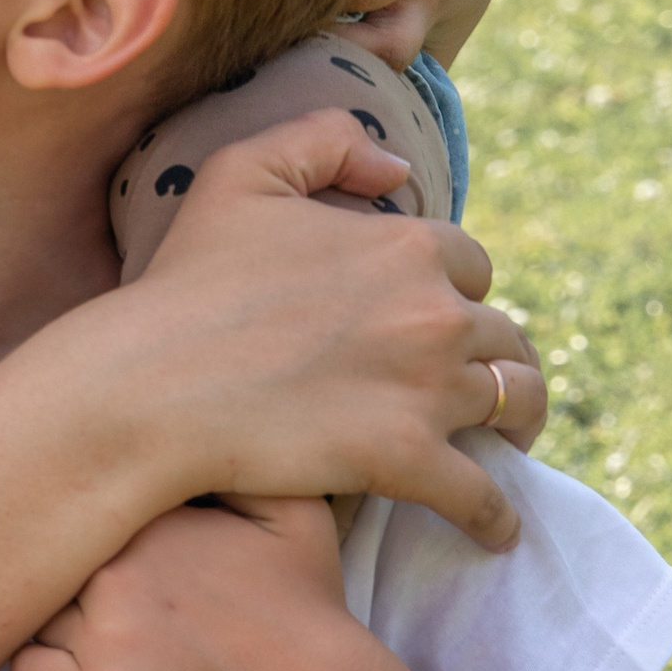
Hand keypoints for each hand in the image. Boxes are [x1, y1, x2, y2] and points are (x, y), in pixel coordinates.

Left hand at [9, 495, 386, 670]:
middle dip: (57, 560)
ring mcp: (106, 634)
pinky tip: (69, 665)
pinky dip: (34, 669)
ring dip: (45, 612)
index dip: (74, 513)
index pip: (72, 497)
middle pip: (46, 551)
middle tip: (76, 575)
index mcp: (152, 520)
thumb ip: (246, 458)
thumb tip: (207, 413)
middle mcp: (119, 570)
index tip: (93, 530)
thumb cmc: (308, 603)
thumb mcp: (296, 512)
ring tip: (75, 618)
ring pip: (32, 607)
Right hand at [127, 109, 543, 547]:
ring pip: (516, 406)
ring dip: (518, 423)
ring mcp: (427, 390)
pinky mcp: (408, 461)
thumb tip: (397, 168)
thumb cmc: (188, 280)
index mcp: (404, 245)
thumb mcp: (242, 173)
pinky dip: (495, 515)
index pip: (470, 263)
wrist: (153, 381)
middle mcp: (434, 313)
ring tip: (508, 441)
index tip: (432, 312)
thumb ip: (324, 141)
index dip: (453, 286)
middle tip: (479, 380)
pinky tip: (494, 529)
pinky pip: (483, 497)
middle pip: (507, 336)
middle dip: (498, 355)